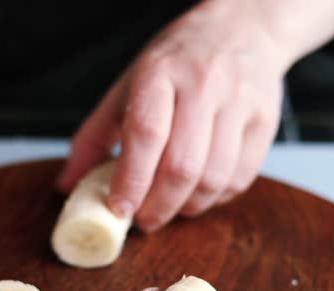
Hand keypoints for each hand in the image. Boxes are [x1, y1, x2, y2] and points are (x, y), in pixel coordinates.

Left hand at [57, 0, 333, 231]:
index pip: (146, 134)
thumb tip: (67, 184)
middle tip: (144, 219)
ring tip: (171, 207)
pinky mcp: (266, 121)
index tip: (119, 209)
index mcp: (161, 72)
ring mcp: (240, 102)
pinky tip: (199, 193)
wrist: (243, 26)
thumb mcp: (129, 83)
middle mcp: (204, 85)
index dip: (131, 180)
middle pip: (182, 165)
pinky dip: (216, 198)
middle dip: (159, 206)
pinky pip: (240, 177)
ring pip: (214, 178)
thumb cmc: (177, 61)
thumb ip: (95, 135)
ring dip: (188, 207)